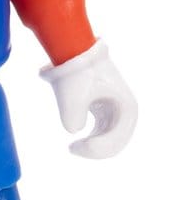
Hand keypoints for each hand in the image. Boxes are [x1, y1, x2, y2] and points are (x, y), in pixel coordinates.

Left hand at [40, 40, 136, 158]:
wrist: (72, 50)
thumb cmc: (75, 71)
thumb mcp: (72, 95)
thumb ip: (72, 117)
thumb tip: (74, 130)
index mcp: (127, 107)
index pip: (117, 138)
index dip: (97, 148)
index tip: (73, 145)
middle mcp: (124, 110)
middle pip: (115, 140)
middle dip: (95, 149)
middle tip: (71, 149)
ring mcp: (114, 109)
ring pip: (108, 137)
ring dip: (92, 145)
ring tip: (73, 147)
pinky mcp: (102, 107)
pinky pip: (101, 130)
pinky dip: (90, 138)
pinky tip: (76, 141)